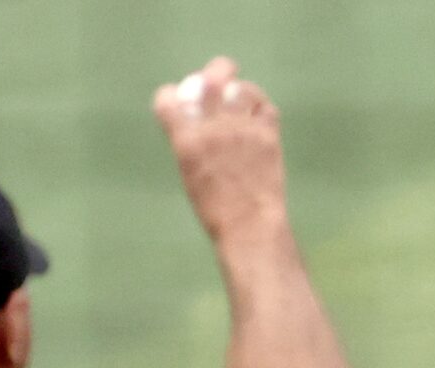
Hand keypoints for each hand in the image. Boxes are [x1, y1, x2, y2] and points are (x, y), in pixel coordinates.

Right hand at [152, 56, 287, 245]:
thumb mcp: (191, 178)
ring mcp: (242, 130)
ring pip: (242, 89)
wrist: (250, 229)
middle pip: (211, 79)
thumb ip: (192, 147)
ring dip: (241, 89)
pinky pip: (265, 107)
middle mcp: (212, 129)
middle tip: (221, 73)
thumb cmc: (216, 212)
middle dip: (215, 71)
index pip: (167, 100)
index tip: (176, 99)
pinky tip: (259, 115)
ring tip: (244, 97)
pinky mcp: (267, 136)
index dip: (169, 96)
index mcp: (185, 142)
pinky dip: (261, 108)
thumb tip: (196, 126)